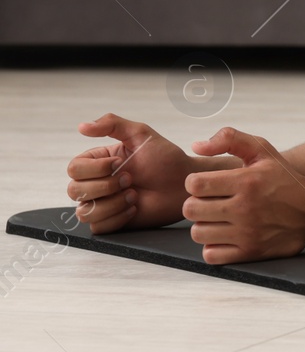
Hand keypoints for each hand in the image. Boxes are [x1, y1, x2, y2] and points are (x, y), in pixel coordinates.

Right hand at [68, 114, 198, 233]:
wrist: (184, 184)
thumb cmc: (165, 158)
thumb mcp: (140, 134)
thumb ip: (112, 124)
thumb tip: (82, 126)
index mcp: (97, 162)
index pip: (74, 168)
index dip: (95, 168)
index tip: (119, 163)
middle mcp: (95, 183)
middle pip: (74, 191)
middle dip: (106, 186)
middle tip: (131, 180)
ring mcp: (102, 204)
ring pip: (84, 212)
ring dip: (112, 203)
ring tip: (134, 195)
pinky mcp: (111, 222)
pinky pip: (98, 227)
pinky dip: (118, 217)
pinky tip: (134, 208)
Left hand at [185, 126, 304, 263]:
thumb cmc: (284, 179)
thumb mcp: (263, 150)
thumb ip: (230, 139)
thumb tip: (195, 146)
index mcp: (247, 181)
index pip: (195, 184)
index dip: (195, 182)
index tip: (207, 184)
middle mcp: (246, 208)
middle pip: (191, 210)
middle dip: (196, 204)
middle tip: (211, 202)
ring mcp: (247, 232)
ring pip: (198, 233)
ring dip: (204, 225)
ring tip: (218, 219)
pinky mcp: (250, 252)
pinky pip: (211, 254)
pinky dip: (213, 246)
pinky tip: (225, 235)